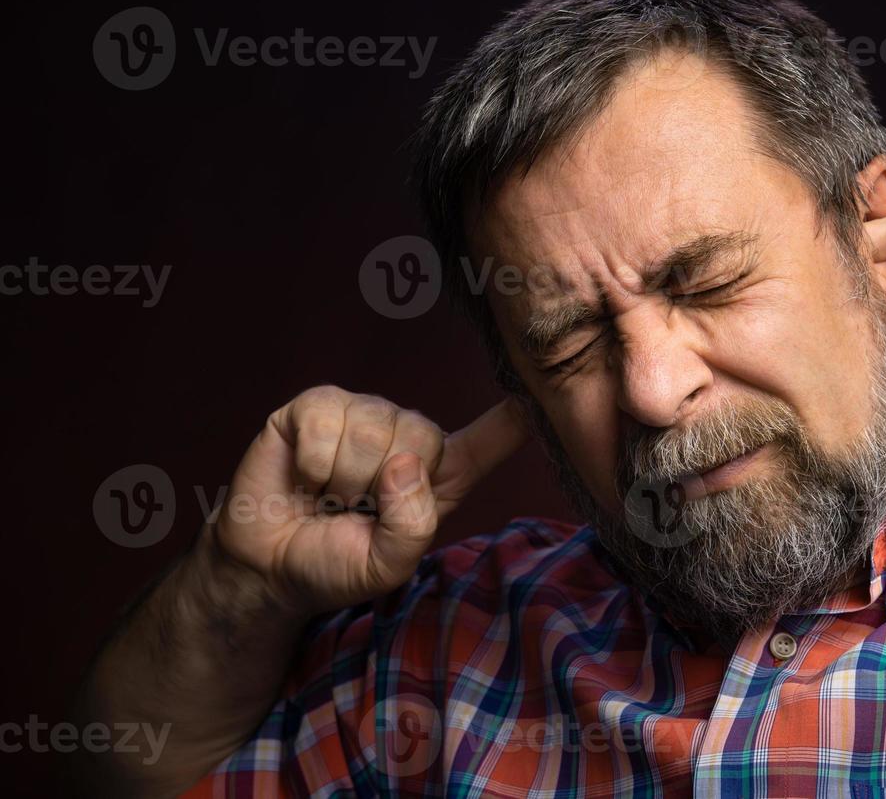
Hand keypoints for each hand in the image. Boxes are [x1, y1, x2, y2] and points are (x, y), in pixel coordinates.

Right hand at [209, 387, 529, 614]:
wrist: (267, 567)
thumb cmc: (336, 562)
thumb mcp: (387, 565)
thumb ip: (412, 525)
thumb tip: (406, 464)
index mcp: (441, 474)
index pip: (490, 437)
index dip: (514, 418)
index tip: (537, 400)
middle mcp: (408, 434)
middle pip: (423, 436)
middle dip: (382, 484)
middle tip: (356, 508)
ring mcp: (362, 413)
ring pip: (373, 429)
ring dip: (343, 478)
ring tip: (330, 495)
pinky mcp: (316, 406)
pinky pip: (326, 420)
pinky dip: (312, 462)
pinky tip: (305, 477)